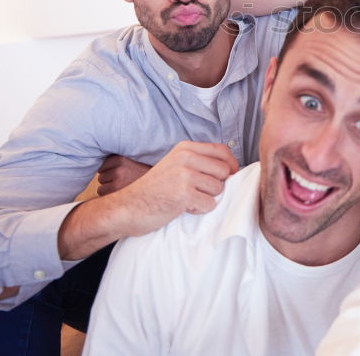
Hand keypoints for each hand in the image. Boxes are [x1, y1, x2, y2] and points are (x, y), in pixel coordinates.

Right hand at [107, 141, 238, 237]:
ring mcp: (185, 175)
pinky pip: (209, 204)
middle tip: (197, 192)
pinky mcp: (184, 194)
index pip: (222, 151)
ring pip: (219, 189)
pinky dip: (199, 210)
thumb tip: (231, 168)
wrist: (128, 207)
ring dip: (206, 198)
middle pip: (224, 171)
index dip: (231, 165)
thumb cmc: (155, 189)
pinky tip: (182, 207)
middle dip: (216, 185)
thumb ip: (199, 162)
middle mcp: (186, 157)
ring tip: (186, 199)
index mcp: (185, 148)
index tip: (229, 176)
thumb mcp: (175, 165)